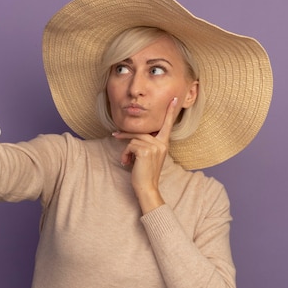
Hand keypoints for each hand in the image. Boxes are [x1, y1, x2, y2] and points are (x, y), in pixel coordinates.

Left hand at [112, 97, 177, 212]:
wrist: (147, 187)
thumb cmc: (145, 173)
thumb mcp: (149, 156)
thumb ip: (147, 144)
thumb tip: (133, 137)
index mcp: (164, 144)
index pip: (168, 126)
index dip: (170, 112)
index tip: (174, 99)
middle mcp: (162, 144)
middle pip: (140, 132)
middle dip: (125, 134)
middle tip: (114, 134)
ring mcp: (154, 147)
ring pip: (133, 139)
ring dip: (126, 150)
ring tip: (126, 161)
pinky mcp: (145, 151)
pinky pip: (130, 145)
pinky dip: (125, 154)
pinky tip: (127, 163)